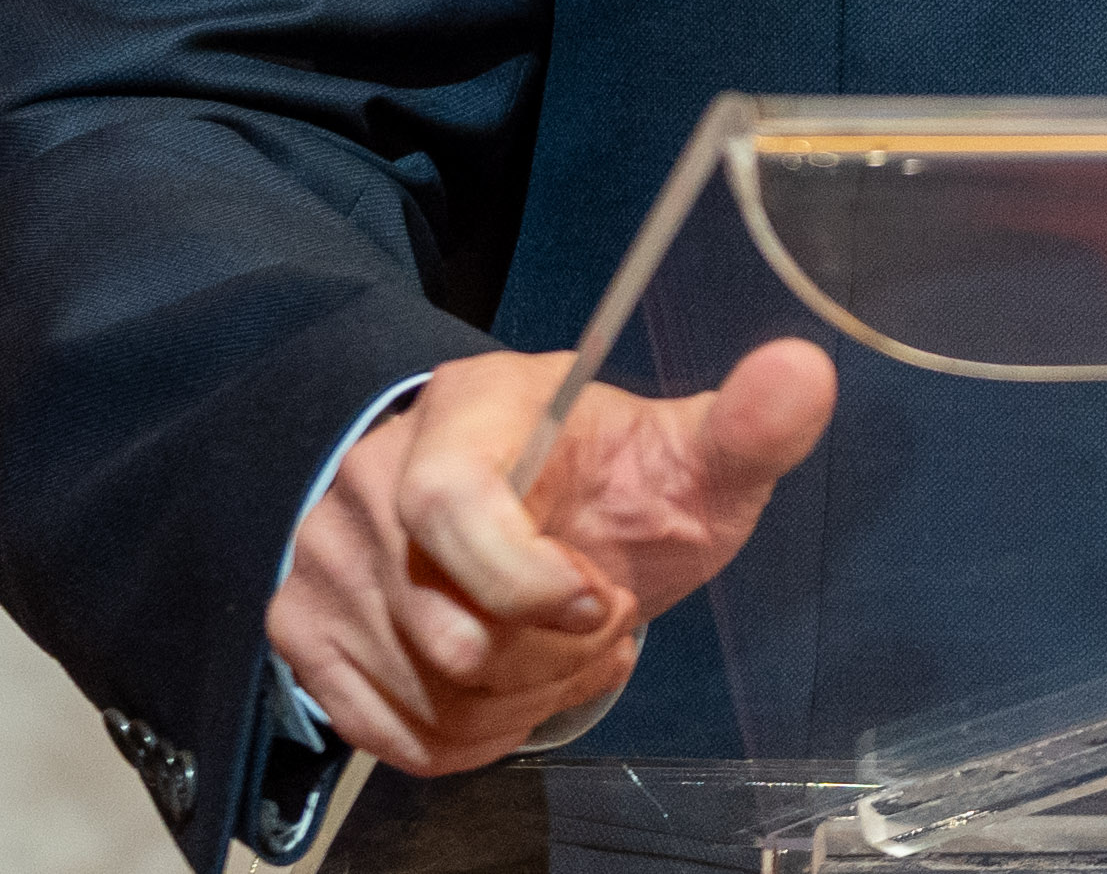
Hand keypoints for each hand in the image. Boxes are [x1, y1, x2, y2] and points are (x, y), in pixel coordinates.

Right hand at [267, 338, 834, 778]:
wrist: (526, 510)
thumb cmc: (608, 483)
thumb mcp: (685, 455)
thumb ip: (744, 427)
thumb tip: (804, 372)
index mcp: (460, 413)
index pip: (451, 505)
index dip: (526, 578)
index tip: (599, 603)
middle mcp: (367, 480)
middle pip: (450, 630)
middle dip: (551, 651)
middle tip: (595, 616)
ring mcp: (323, 561)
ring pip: (428, 693)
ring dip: (520, 696)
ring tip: (558, 642)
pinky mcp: (302, 635)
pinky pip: (394, 734)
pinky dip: (472, 733)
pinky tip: (512, 683)